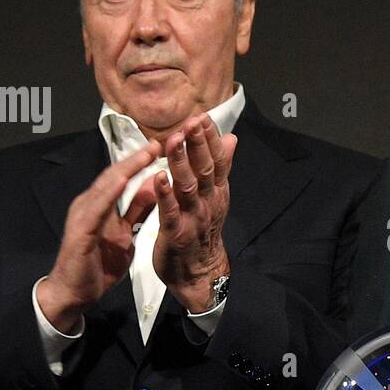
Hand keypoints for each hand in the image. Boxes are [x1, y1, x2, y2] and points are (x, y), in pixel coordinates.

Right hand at [37, 142, 162, 331]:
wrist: (74, 293)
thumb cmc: (98, 263)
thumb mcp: (126, 232)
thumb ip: (137, 209)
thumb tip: (154, 184)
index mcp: (101, 203)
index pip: (123, 176)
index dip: (142, 160)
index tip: (164, 146)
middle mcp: (90, 203)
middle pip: (116, 174)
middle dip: (137, 157)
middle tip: (160, 141)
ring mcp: (83, 215)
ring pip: (106, 185)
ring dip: (127, 168)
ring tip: (147, 153)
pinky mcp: (80, 231)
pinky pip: (97, 208)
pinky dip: (110, 193)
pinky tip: (123, 181)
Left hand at [152, 115, 235, 311]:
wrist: (200, 273)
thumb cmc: (203, 231)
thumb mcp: (216, 195)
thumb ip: (220, 167)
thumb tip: (230, 138)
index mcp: (216, 191)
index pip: (217, 160)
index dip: (211, 139)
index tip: (204, 117)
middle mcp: (208, 201)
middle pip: (204, 169)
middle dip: (198, 144)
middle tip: (193, 121)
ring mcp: (193, 217)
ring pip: (188, 186)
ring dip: (181, 162)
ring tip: (174, 140)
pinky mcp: (177, 233)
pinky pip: (171, 212)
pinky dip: (165, 194)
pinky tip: (159, 177)